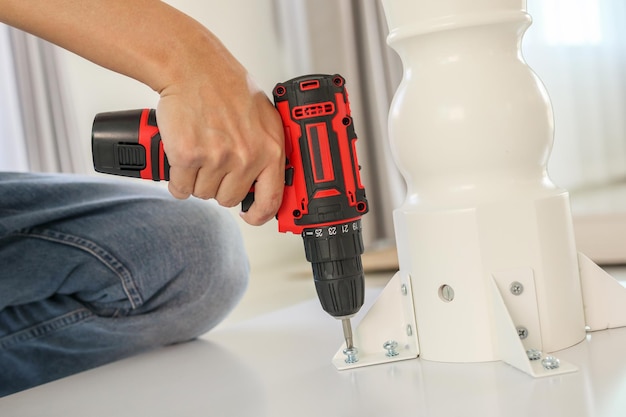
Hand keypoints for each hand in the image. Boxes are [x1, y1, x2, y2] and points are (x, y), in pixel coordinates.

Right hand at [155, 43, 283, 225]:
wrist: (194, 67)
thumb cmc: (228, 88)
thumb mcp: (265, 119)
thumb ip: (268, 151)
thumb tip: (266, 184)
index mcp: (270, 150)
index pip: (271, 200)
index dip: (259, 215)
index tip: (251, 216)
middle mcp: (247, 157)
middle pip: (228, 199)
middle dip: (218, 186)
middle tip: (213, 161)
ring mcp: (217, 158)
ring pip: (203, 194)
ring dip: (197, 180)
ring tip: (199, 152)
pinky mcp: (188, 156)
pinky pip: (180, 188)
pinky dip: (177, 179)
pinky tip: (181, 160)